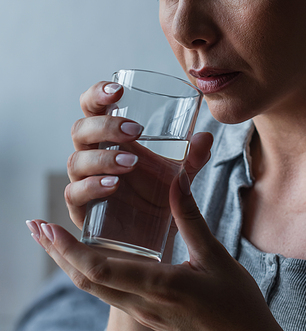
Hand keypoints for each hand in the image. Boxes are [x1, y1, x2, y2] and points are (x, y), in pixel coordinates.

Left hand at [27, 172, 286, 330]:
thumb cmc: (238, 304)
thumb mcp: (216, 256)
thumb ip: (190, 219)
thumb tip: (174, 179)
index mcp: (160, 286)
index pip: (100, 268)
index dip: (68, 248)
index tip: (47, 227)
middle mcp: (143, 304)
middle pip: (85, 280)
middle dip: (57, 253)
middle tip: (35, 227)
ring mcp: (143, 314)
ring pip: (94, 288)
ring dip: (69, 263)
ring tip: (53, 239)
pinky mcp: (148, 317)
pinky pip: (110, 294)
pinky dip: (91, 272)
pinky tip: (90, 256)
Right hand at [65, 81, 211, 259]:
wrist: (155, 239)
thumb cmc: (161, 197)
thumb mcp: (180, 175)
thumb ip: (193, 157)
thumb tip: (205, 137)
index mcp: (110, 139)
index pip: (92, 108)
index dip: (98, 94)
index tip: (119, 90)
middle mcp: (92, 157)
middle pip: (80, 130)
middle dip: (105, 126)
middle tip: (135, 130)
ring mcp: (83, 182)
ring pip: (76, 161)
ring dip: (102, 158)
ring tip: (130, 162)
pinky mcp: (81, 210)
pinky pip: (74, 194)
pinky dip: (92, 187)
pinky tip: (114, 186)